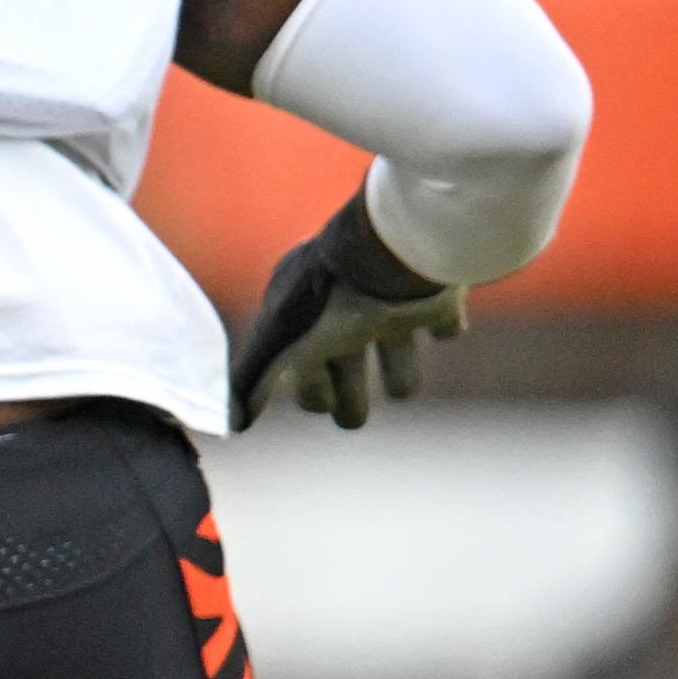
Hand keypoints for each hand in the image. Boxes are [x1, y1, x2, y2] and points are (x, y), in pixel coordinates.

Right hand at [229, 188, 464, 430]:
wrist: (391, 254)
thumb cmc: (328, 299)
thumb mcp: (278, 342)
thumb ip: (252, 379)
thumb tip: (234, 425)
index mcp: (303, 307)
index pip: (300, 358)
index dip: (309, 389)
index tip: (322, 406)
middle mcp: (344, 302)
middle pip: (346, 358)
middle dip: (349, 392)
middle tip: (354, 417)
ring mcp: (388, 297)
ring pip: (395, 345)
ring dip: (400, 370)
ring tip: (401, 389)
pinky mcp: (434, 294)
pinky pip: (442, 317)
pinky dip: (444, 325)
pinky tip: (441, 330)